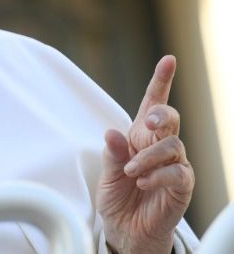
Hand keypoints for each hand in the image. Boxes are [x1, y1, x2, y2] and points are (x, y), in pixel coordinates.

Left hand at [97, 55, 194, 252]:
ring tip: (130, 172)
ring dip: (148, 158)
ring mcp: (174, 164)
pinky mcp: (182, 185)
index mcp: (140, 136)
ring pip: (171, 146)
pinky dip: (157, 175)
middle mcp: (160, 146)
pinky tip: (142, 182)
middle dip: (161, 114)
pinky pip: (177, 172)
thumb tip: (112, 131)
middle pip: (169, 118)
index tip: (169, 60)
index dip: (161, 81)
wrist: (126, 229)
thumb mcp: (106, 174)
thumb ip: (112, 153)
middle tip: (147, 123)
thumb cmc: (118, 197)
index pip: (152, 104)